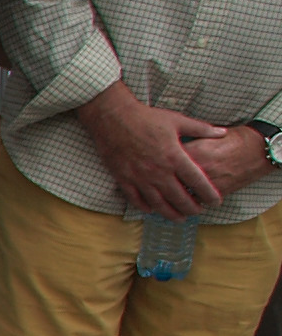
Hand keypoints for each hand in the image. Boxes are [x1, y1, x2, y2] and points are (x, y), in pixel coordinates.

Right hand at [80, 86, 244, 218]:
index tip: (216, 201)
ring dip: (171, 214)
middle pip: (180, 198)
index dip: (209, 194)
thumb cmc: (146, 118)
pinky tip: (152, 210)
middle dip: (192, 208)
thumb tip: (222, 132)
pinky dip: (145, 207)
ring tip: (180, 218)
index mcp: (175, 157)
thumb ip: (201, 129)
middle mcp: (159, 172)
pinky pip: (136, 199)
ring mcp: (140, 177)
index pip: (197, 182)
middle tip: (199, 211)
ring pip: (159, 204)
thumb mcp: (177, 120)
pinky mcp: (123, 179)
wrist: (113, 118)